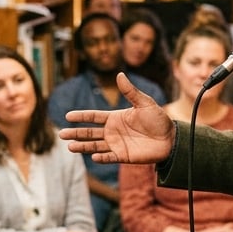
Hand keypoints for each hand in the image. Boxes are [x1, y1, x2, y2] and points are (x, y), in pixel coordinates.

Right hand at [60, 73, 174, 163]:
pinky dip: (101, 158)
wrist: (171, 138)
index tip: (68, 116)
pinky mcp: (123, 156)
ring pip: (95, 146)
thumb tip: (119, 74)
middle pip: (89, 132)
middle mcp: (113, 131)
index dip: (81, 116)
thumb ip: (130, 91)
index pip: (93, 116)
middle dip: (76, 133)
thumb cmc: (159, 119)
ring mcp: (117, 144)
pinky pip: (109, 157)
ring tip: (69, 146)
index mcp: (115, 117)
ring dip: (83, 146)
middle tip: (62, 134)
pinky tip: (93, 157)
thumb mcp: (145, 103)